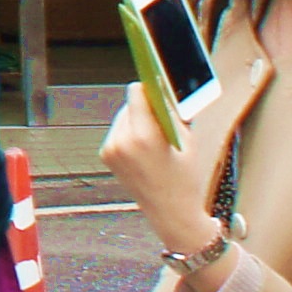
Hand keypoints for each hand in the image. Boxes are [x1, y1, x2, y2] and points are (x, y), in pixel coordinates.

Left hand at [97, 76, 251, 262]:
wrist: (171, 212)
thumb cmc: (185, 176)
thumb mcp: (186, 140)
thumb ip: (170, 114)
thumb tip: (162, 88)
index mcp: (145, 136)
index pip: (137, 93)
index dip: (148, 87)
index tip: (155, 79)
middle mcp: (122, 141)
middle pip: (130, 104)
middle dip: (145, 105)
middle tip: (162, 113)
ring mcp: (111, 148)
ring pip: (123, 117)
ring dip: (137, 119)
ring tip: (154, 135)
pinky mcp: (106, 154)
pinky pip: (118, 131)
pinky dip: (129, 132)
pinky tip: (143, 147)